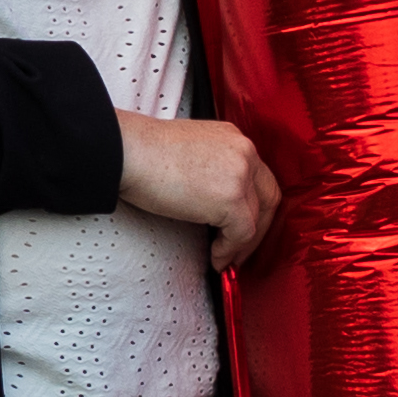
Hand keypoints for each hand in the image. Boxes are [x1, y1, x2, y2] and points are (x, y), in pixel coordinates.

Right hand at [118, 112, 280, 271]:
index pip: (259, 177)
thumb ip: (214, 169)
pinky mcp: (230, 199)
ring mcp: (240, 175)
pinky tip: (215, 257)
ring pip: (256, 219)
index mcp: (235, 138)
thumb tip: (215, 201)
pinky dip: (229, 250)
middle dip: (259, 228)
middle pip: (269, 197)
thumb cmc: (146, 153)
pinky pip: (241, 234)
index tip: (243, 226)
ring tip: (224, 258)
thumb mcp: (193, 150)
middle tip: (241, 249)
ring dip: (242, 244)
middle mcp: (244, 152)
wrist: (129, 151)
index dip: (255, 207)